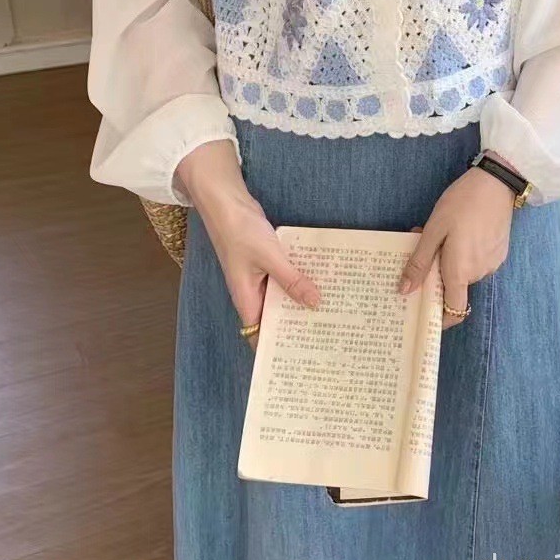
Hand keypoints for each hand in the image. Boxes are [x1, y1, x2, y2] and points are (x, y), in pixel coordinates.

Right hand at [175, 140, 319, 347]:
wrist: (227, 202)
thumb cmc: (241, 232)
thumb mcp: (271, 258)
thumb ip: (292, 280)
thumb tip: (315, 304)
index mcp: (247, 300)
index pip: (259, 335)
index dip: (275, 349)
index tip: (301, 358)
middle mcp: (253, 293)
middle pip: (275, 317)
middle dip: (297, 325)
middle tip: (329, 334)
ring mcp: (260, 277)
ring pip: (283, 296)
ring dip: (302, 301)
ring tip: (332, 310)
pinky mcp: (267, 262)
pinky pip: (286, 278)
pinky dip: (300, 280)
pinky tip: (323, 281)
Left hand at [399, 166, 513, 327]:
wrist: (496, 183)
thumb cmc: (461, 203)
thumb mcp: (434, 229)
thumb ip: (420, 262)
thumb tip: (404, 290)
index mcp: (460, 271)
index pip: (453, 311)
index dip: (440, 317)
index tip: (425, 308)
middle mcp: (479, 273)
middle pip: (454, 286)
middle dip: (438, 271)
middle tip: (425, 244)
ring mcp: (492, 263)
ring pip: (465, 271)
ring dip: (451, 259)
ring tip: (443, 231)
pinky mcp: (499, 252)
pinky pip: (477, 260)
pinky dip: (466, 252)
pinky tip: (462, 229)